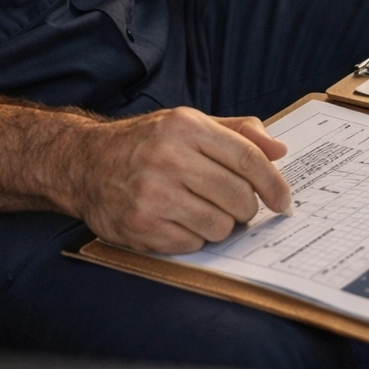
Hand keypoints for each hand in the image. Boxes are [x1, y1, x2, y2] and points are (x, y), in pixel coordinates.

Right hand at [62, 107, 291, 253]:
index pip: (247, 158)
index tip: (283, 199)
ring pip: (220, 226)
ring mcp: (152, 194)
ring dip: (221, 225)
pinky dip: (194, 237)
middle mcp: (168, 157)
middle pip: (238, 196)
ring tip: (204, 212)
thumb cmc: (146, 144)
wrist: (85, 163)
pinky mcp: (140, 225)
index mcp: (185, 126)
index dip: (273, 183)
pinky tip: (180, 221)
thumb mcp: (189, 124)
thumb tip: (279, 150)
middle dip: (247, 208)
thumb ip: (237, 132)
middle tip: (239, 208)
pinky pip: (193, 244)